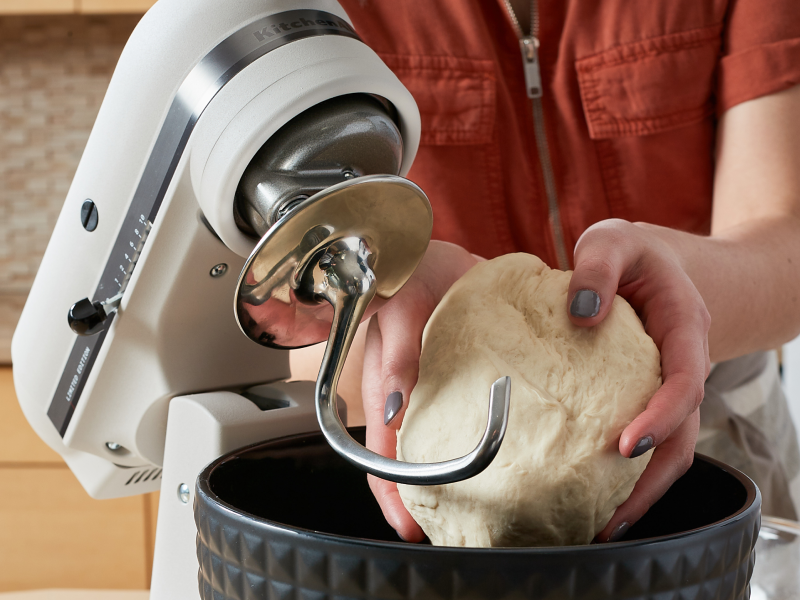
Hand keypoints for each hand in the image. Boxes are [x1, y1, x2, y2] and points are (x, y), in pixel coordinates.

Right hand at [361, 240, 479, 541]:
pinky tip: (496, 456)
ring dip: (447, 477)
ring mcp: (427, 391)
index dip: (393, 494)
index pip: (380, 454)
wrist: (434, 252)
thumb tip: (395, 410)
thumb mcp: (401, 308)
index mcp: (383, 386)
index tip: (412, 525)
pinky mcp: (453, 381)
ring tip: (474, 507)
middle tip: (450, 530)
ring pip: (430, 446)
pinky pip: (457, 419)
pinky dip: (470, 443)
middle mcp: (402, 396)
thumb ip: (396, 357)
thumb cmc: (411, 273)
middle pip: (404, 462)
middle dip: (421, 500)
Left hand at [568, 218, 709, 541]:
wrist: (656, 263)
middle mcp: (683, 365)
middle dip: (651, 480)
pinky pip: (648, 441)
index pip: (684, 381)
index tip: (627, 446)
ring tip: (601, 526)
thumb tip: (583, 313)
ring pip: (670, 449)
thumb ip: (597, 266)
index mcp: (683, 327)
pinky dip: (628, 474)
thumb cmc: (632, 253)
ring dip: (640, 490)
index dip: (662, 417)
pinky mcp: (646, 398)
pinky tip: (597, 497)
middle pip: (683, 434)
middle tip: (610, 517)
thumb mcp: (613, 240)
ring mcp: (667, 387)